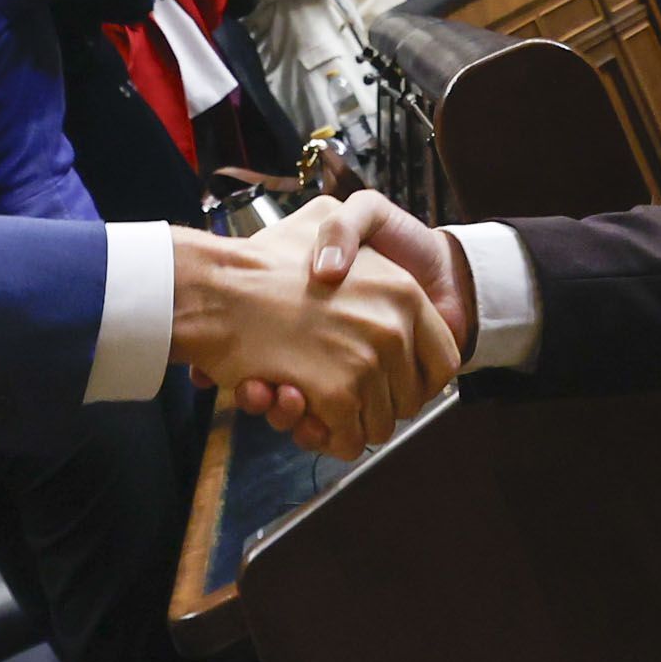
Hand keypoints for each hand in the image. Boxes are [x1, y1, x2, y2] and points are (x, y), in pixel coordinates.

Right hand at [173, 206, 460, 461]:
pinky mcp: (337, 393)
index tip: (392, 384)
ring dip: (347, 425)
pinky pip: (349, 440)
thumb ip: (362, 244)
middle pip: (408, 401)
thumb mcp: (328, 221)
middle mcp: (394, 328)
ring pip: (379, 426)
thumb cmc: (267, 258)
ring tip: (309, 401)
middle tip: (341, 396)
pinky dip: (326, 438)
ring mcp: (368, 362)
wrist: (218, 285)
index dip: (419, 380)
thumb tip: (382, 283)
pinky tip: (296, 410)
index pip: (442, 361)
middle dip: (376, 407)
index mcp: (403, 292)